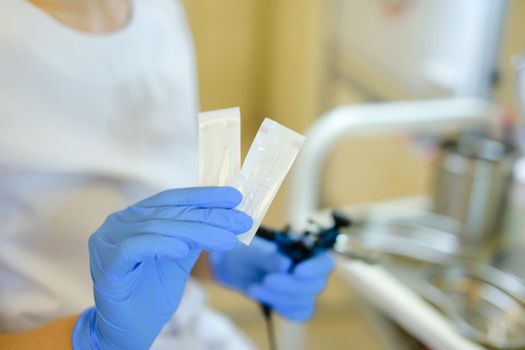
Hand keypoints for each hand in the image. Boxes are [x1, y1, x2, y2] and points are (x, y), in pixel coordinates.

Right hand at [72, 187, 251, 349]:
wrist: (127, 331)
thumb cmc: (150, 293)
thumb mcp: (179, 259)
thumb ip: (193, 236)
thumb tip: (226, 216)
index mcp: (136, 217)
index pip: (173, 199)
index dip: (204, 196)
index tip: (235, 197)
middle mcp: (120, 222)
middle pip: (170, 213)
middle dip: (210, 216)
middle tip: (241, 221)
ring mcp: (108, 241)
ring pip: (158, 228)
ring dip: (197, 232)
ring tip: (227, 239)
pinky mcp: (106, 264)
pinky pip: (134, 247)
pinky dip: (161, 245)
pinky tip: (184, 249)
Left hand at [210, 236, 333, 321]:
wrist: (233, 265)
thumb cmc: (245, 250)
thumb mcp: (251, 248)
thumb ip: (266, 254)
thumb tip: (286, 265)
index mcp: (307, 250)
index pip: (325, 262)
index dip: (316, 269)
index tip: (297, 271)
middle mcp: (310, 270)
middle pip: (316, 285)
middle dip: (290, 285)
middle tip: (266, 280)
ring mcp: (304, 289)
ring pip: (305, 301)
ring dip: (279, 297)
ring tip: (253, 288)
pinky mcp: (294, 304)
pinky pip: (297, 314)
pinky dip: (280, 308)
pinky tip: (262, 298)